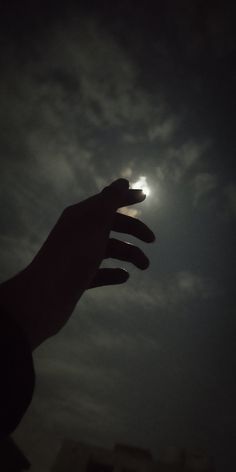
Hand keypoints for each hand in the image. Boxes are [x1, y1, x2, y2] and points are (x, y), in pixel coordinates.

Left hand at [0, 179, 154, 349]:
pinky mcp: (79, 278)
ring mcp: (79, 256)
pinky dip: (114, 273)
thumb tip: (123, 182)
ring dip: (129, 255)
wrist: (47, 294)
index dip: (125, 197)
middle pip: (111, 225)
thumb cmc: (75, 254)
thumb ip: (110, 200)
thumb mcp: (95, 222)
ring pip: (109, 250)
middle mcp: (79, 232)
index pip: (106, 201)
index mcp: (81, 216)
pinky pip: (101, 272)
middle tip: (151, 240)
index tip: (145, 196)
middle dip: (133, 230)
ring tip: (144, 267)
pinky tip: (124, 276)